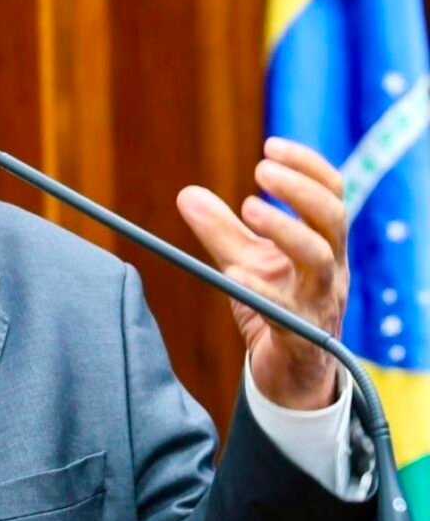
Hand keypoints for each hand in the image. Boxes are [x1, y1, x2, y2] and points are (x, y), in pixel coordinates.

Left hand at [176, 137, 347, 409]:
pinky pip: (288, 312)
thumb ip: (221, 230)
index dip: (306, 166)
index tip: (269, 145)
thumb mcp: (245, 263)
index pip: (332, 193)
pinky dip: (261, 290)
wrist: (290, 374)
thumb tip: (186, 193)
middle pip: (334, 218)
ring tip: (248, 206)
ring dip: (285, 228)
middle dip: (300, 189)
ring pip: (320, 259)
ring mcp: (318, 303)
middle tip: (260, 170)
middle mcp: (329, 270)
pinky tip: (234, 275)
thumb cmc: (274, 309)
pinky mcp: (300, 337)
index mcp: (323, 245)